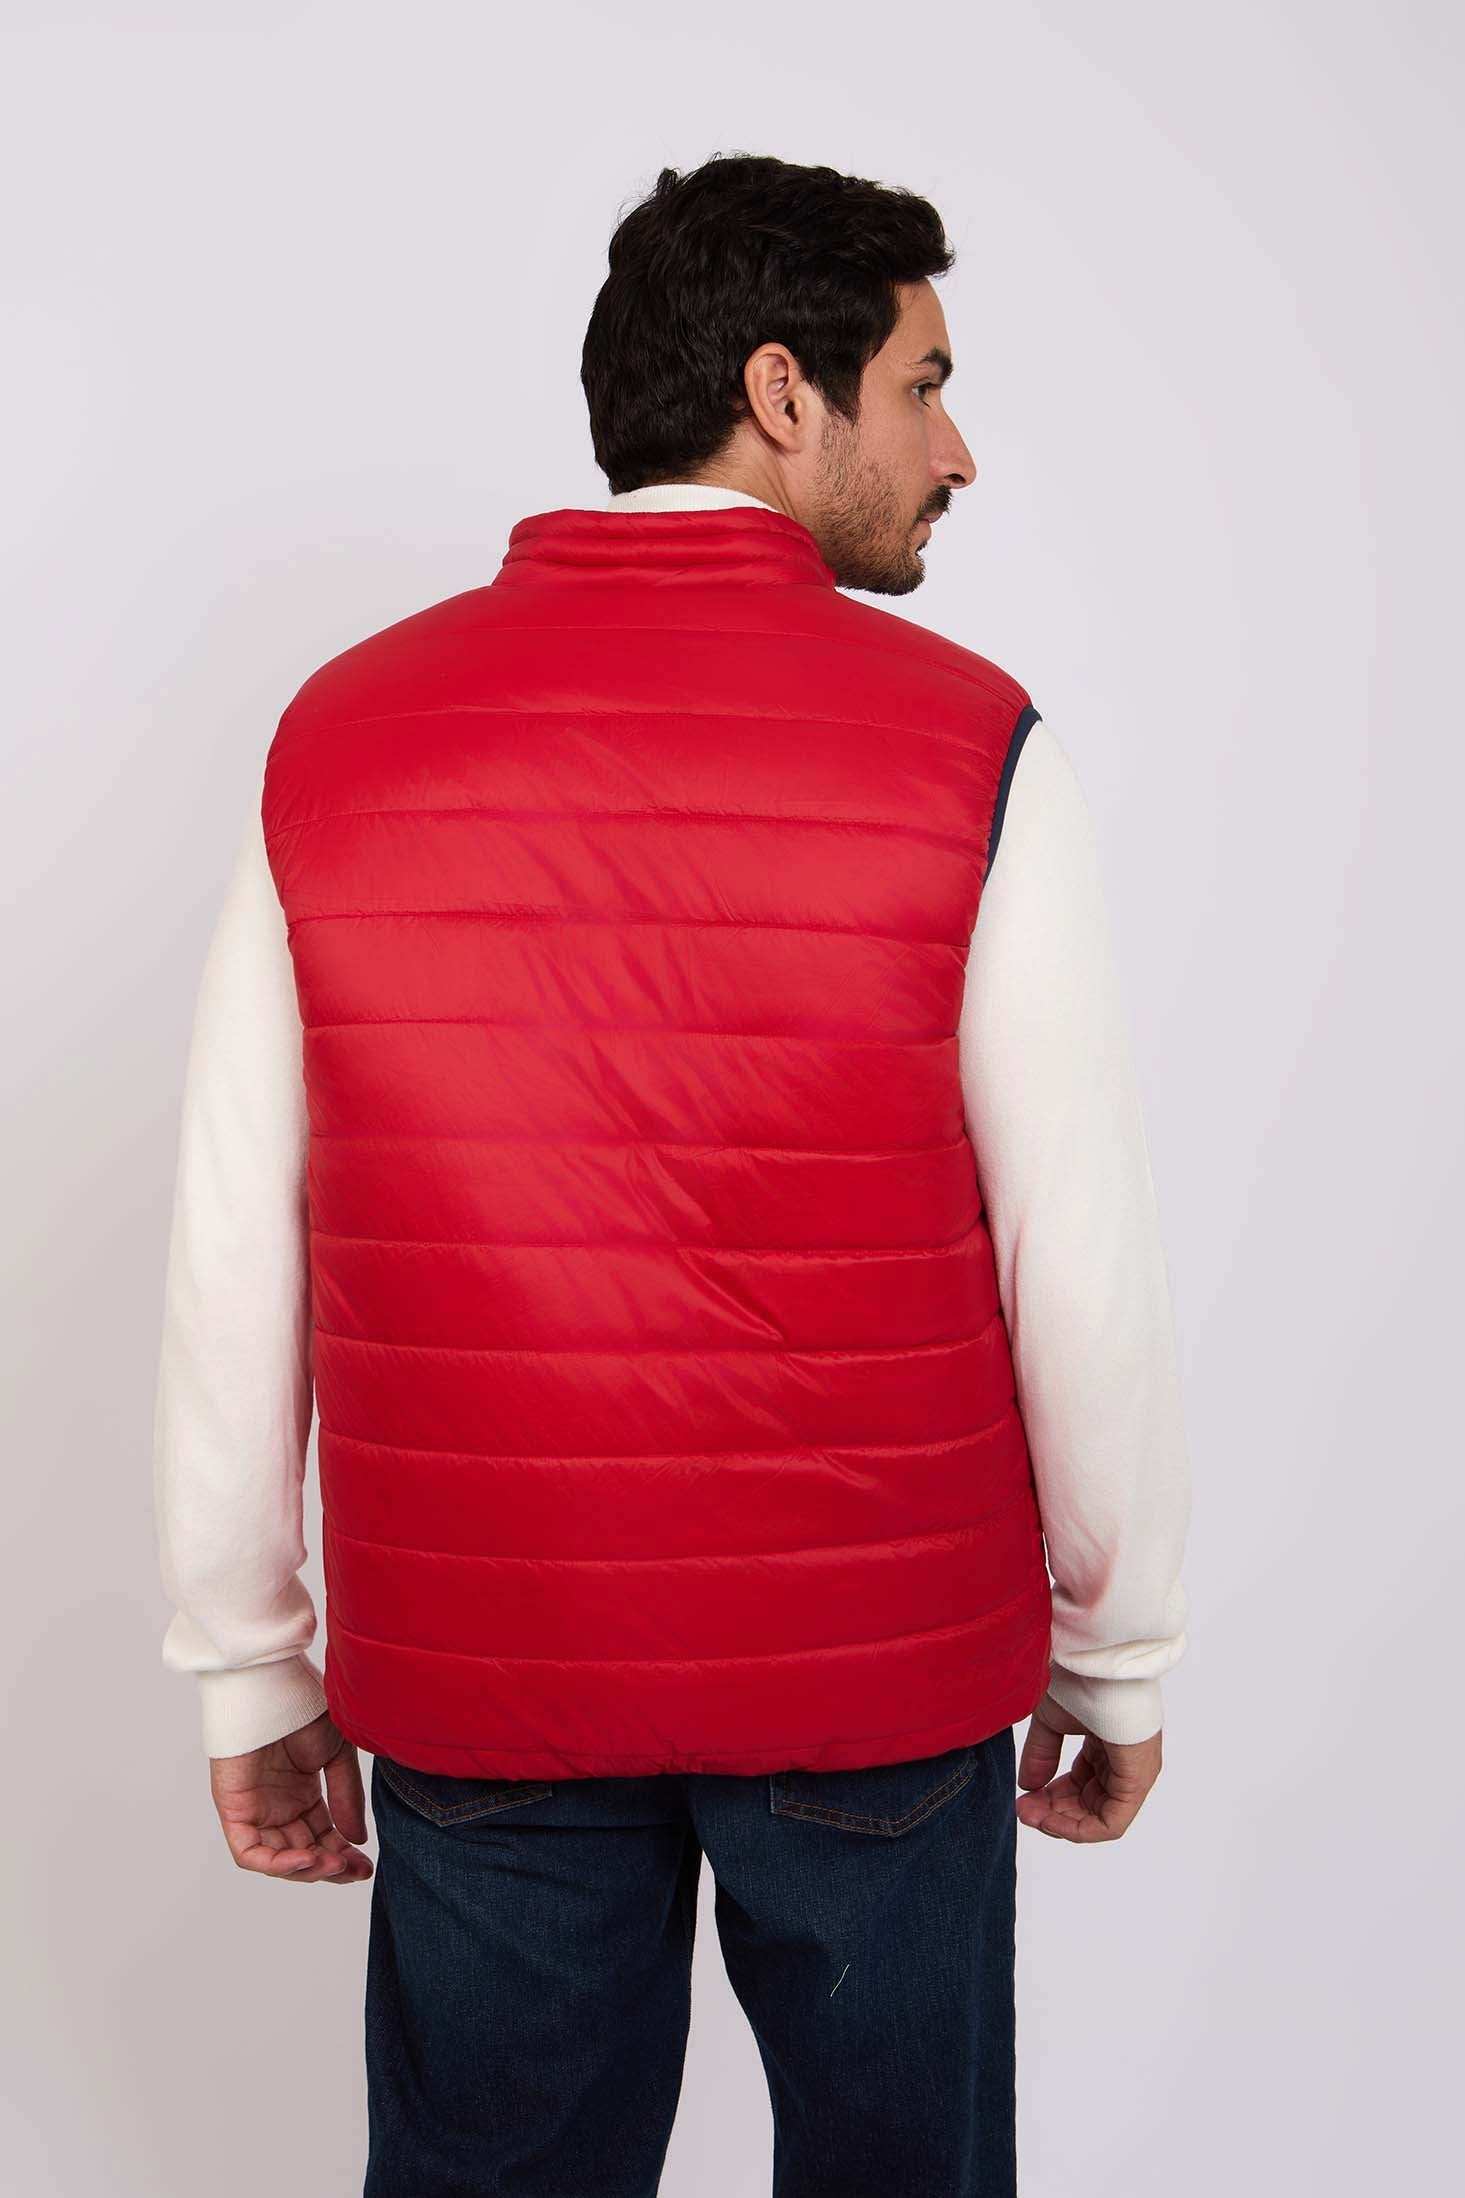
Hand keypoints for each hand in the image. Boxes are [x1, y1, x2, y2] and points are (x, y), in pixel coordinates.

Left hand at [210, 1711, 373, 1882]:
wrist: (273, 1685)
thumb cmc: (303, 1707)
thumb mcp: (337, 1756)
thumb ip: (345, 1798)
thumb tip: (356, 1840)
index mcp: (302, 1794)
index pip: (322, 1837)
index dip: (344, 1856)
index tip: (367, 1867)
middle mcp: (278, 1807)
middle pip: (302, 1853)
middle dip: (329, 1867)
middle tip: (355, 1871)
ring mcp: (255, 1810)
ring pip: (278, 1859)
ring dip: (306, 1870)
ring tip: (333, 1864)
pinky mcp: (234, 1810)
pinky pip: (250, 1853)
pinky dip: (277, 1864)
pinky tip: (307, 1858)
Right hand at [1015, 1690, 1161, 1841]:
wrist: (1097, 1663)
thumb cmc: (1080, 1680)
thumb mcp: (1051, 1721)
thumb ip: (1041, 1754)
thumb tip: (1028, 1786)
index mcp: (1107, 1745)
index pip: (1080, 1784)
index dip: (1049, 1797)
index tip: (1021, 1800)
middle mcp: (1123, 1763)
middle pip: (1087, 1804)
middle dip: (1052, 1812)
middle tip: (1022, 1811)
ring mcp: (1133, 1773)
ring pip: (1098, 1818)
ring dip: (1061, 1823)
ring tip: (1029, 1814)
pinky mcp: (1137, 1781)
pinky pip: (1110, 1822)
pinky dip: (1079, 1829)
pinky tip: (1051, 1820)